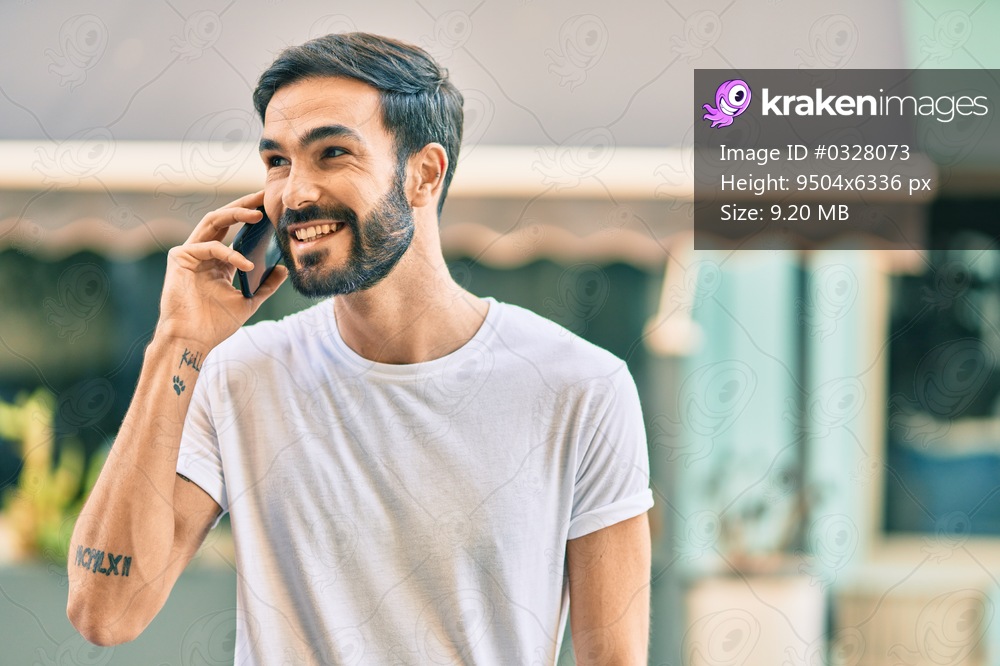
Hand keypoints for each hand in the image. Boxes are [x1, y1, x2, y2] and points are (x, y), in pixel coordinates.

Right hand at [155, 191, 286, 349]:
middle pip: (224, 218)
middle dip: (244, 204)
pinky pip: (209, 247)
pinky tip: (248, 264)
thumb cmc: (215, 324)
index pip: (236, 230)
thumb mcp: (248, 302)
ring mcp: (190, 253)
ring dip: (236, 214)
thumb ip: (265, 285)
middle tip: (264, 195)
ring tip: (258, 213)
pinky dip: (230, 253)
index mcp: (219, 260)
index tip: (272, 207)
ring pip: (213, 221)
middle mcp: (204, 252)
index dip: (252, 216)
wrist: (192, 339)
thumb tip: (283, 269)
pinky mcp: (180, 257)